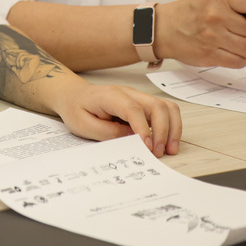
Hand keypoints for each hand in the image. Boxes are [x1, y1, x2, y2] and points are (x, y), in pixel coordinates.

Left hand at [50, 82, 180, 156]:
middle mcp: (129, 93)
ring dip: (172, 128)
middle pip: (157, 106)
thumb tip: (133, 139)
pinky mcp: (143, 104)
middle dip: (163, 130)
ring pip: (166, 107)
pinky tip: (166, 142)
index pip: (133, 109)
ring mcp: (138, 97)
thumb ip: (108, 133)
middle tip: (159, 152)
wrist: (73, 95)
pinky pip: (164, 111)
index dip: (143, 129)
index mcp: (111, 96)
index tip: (146, 147)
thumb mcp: (83, 125)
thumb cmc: (76, 108)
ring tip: (169, 149)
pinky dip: (170, 126)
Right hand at [155, 0, 245, 67]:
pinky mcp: (208, 54)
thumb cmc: (190, 14)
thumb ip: (237, 8)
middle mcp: (216, 16)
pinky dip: (240, 60)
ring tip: (244, 47)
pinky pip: (238, 61)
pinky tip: (232, 53)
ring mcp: (212, 37)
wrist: (161, 28)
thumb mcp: (212, 1)